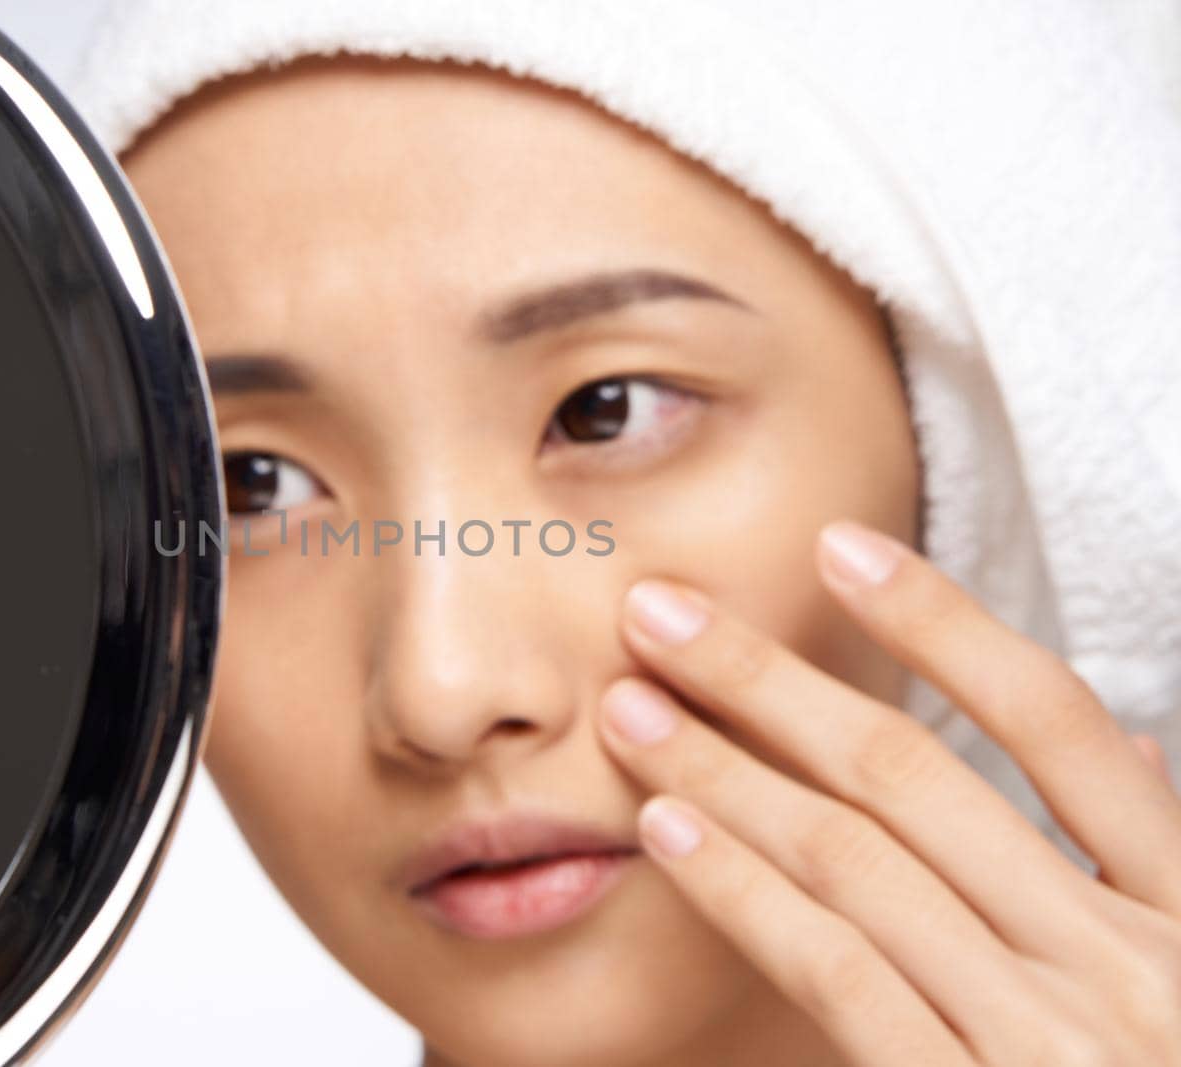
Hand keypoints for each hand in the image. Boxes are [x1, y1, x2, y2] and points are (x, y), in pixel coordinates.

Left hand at [595, 519, 1180, 1065]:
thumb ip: (1160, 867)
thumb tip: (1132, 745)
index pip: (1058, 726)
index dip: (942, 625)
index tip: (838, 546)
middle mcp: (1123, 961)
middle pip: (912, 777)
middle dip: (766, 682)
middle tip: (656, 611)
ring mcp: (1047, 1038)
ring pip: (853, 863)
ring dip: (724, 773)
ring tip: (629, 708)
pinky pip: (838, 977)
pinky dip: (746, 893)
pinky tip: (670, 832)